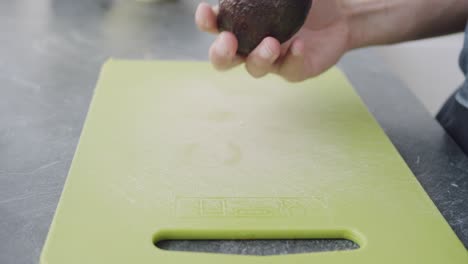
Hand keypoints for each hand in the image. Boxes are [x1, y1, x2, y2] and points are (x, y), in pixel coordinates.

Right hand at [195, 0, 351, 81]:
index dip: (206, 22)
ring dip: (259, 58)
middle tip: (229, 42)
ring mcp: (272, 60)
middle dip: (220, 54)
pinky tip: (300, 45)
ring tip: (272, 43)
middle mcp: (252, 45)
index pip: (215, 26)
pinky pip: (289, 70)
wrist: (340, 14)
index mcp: (243, 23)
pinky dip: (293, 58)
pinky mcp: (294, 70)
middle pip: (224, 59)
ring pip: (254, 68)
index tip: (207, 11)